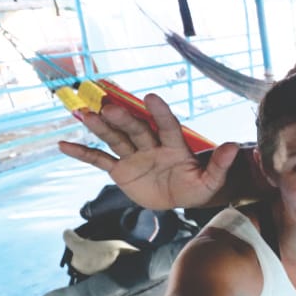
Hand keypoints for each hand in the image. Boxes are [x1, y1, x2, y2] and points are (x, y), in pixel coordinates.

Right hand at [58, 93, 240, 209]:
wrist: (180, 197)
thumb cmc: (197, 186)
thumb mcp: (211, 181)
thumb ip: (219, 165)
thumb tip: (233, 146)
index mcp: (175, 146)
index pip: (167, 126)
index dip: (160, 113)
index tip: (151, 98)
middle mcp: (152, 146)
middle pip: (136, 130)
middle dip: (124, 120)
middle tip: (109, 108)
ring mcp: (134, 156)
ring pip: (115, 139)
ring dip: (100, 128)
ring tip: (84, 113)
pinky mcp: (120, 170)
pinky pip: (99, 160)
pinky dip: (82, 153)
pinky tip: (63, 144)